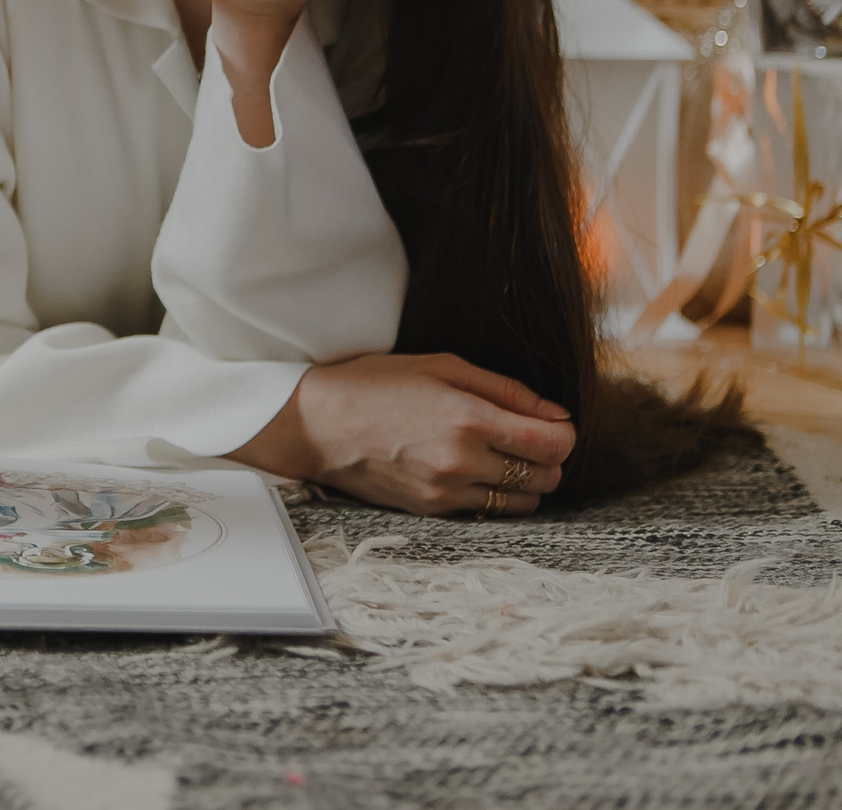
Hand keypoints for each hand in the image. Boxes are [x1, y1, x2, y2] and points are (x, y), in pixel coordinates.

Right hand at [233, 352, 575, 516]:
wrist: (315, 425)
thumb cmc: (374, 384)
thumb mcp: (441, 366)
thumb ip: (505, 389)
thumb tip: (557, 414)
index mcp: (468, 418)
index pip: (554, 444)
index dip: (563, 433)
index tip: (551, 423)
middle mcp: (463, 460)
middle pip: (547, 475)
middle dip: (547, 457)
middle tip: (525, 437)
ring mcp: (447, 491)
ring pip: (524, 501)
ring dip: (525, 480)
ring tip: (500, 457)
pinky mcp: (433, 510)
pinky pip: (489, 512)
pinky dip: (494, 495)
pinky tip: (474, 471)